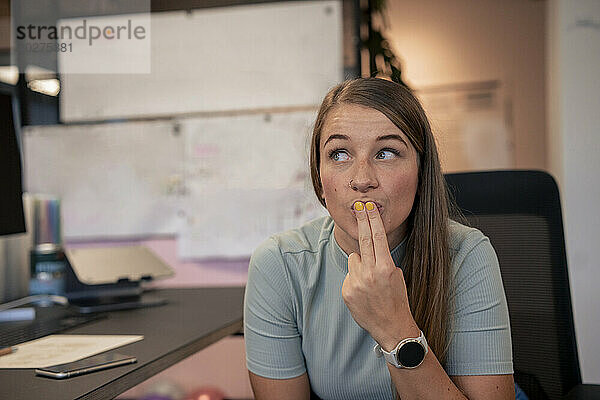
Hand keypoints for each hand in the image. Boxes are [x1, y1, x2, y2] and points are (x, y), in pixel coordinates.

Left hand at [341, 201, 418, 350]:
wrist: (391, 327)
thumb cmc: (397, 300)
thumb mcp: (397, 276)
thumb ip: (382, 261)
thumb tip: (367, 250)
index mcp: (386, 267)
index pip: (378, 237)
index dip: (372, 219)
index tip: (369, 206)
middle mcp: (370, 273)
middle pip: (363, 240)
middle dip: (361, 221)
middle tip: (358, 207)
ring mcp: (356, 283)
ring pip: (354, 259)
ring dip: (360, 263)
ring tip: (370, 281)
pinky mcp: (347, 291)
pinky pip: (349, 275)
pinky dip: (355, 279)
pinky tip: (364, 292)